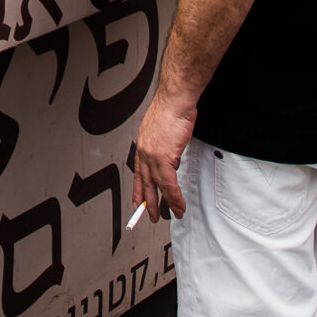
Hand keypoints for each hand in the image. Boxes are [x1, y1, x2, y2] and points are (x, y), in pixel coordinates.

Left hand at [131, 87, 194, 221]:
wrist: (175, 100)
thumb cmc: (172, 108)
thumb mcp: (162, 128)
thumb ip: (163, 143)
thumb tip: (171, 155)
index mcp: (142, 145)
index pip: (138, 172)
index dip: (139, 189)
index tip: (138, 201)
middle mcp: (144, 153)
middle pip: (144, 184)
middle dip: (147, 203)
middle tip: (149, 216)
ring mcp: (152, 158)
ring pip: (158, 188)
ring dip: (166, 204)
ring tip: (174, 214)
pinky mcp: (164, 159)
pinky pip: (169, 185)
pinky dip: (175, 198)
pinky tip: (179, 206)